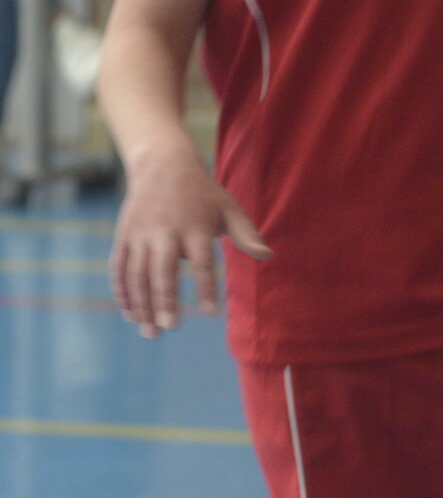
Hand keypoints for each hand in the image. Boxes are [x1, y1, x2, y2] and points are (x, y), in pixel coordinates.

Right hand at [109, 143, 269, 336]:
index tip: (211, 313)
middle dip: (165, 301)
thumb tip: (269, 256)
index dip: (205, 287)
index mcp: (194, 228)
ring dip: (141, 304)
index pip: (201, 262)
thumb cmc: (204, 194)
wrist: (162, 166)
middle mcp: (164, 232)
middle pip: (162, 271)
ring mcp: (139, 235)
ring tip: (150, 331)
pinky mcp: (123, 237)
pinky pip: (118, 268)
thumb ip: (247, 235)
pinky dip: (121, 292)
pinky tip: (130, 315)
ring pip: (136, 274)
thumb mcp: (229, 209)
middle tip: (171, 328)